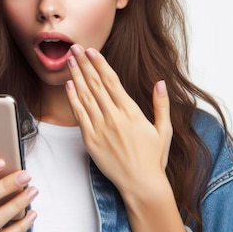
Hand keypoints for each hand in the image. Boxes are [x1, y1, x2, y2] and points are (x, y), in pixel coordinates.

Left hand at [65, 44, 172, 194]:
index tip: (91, 51)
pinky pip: (79, 115)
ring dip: (76, 76)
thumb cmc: (153, 158)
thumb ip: (161, 105)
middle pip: (95, 84)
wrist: (140, 183)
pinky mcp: (90, 140)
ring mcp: (100, 128)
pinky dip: (73, 98)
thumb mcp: (164, 130)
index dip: (99, 64)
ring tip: (69, 60)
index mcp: (131, 112)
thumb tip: (160, 83)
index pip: (111, 81)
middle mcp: (114, 117)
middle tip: (74, 48)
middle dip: (84, 64)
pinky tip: (69, 85)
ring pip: (85, 96)